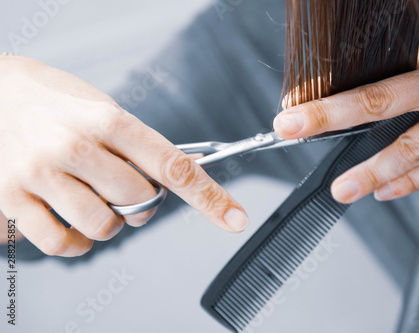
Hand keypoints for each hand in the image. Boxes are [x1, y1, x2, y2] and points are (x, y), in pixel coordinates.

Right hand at [0, 56, 247, 254]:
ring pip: (104, 226)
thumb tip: (184, 172)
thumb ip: (140, 145)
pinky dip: (78, 242)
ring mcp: (40, 174)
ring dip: (111, 223)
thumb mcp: (104, 109)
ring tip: (96, 202)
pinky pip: (62, 243)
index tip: (234, 217)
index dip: (209, 197)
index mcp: (107, 120)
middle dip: (142, 204)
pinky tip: (73, 223)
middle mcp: (74, 146)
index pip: (172, 166)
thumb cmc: (54, 101)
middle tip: (127, 190)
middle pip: (139, 201)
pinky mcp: (11, 199)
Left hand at [273, 21, 418, 203]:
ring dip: (375, 174)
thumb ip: (401, 60)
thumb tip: (349, 70)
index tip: (290, 117)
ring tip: (344, 190)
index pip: (371, 89)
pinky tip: (385, 192)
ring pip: (412, 153)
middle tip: (294, 135)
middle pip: (379, 109)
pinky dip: (410, 182)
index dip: (327, 106)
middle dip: (331, 123)